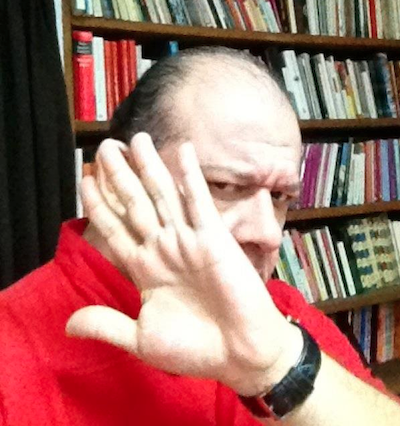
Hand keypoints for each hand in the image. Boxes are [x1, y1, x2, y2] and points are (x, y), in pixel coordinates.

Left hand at [66, 133, 301, 395]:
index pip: (115, 228)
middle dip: (119, 175)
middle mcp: (164, 247)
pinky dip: (191, 176)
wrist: (240, 353)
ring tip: (135, 138)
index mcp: (145, 268)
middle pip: (135, 202)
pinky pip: (199, 201)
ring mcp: (188, 240)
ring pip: (163, 195)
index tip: (84, 179)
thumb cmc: (195, 349)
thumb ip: (106, 324)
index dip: (99, 204)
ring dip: (149, 166)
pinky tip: (182, 150)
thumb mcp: (142, 339)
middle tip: (106, 147)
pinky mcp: (214, 237)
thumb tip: (68, 324)